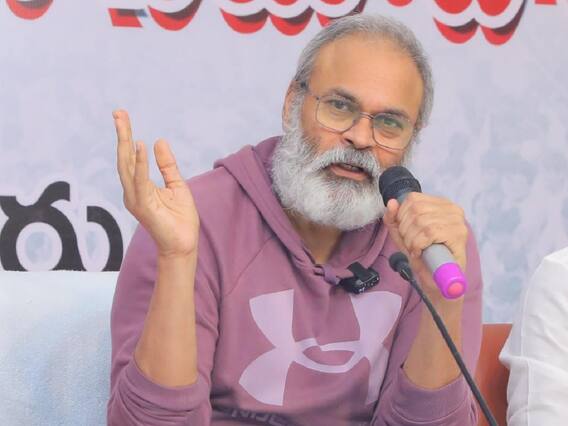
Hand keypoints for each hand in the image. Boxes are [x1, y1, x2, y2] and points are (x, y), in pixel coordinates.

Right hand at [114, 109, 198, 257]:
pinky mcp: (142, 205)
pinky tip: (140, 146)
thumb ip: (166, 165)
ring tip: (123, 122)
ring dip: (125, 143)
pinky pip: (139, 180)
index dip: (127, 136)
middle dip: (122, 134)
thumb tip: (157, 141)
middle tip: (118, 112)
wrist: (184, 243)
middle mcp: (133, 191)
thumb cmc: (180, 218)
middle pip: (124, 158)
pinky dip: (140, 163)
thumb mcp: (176, 184)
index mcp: (140, 186)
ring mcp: (135, 198)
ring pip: (126, 166)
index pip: (131, 157)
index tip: (122, 116)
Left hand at [383, 192, 467, 301]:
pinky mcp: (458, 234)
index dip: (402, 216)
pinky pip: (429, 232)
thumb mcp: (403, 235)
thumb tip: (391, 203)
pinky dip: (418, 244)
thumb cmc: (423, 256)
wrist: (437, 282)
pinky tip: (421, 252)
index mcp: (441, 204)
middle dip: (406, 230)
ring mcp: (457, 221)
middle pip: (415, 209)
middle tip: (411, 244)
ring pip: (421, 221)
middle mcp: (452, 209)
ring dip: (411, 240)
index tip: (405, 232)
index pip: (413, 199)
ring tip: (416, 249)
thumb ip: (394, 219)